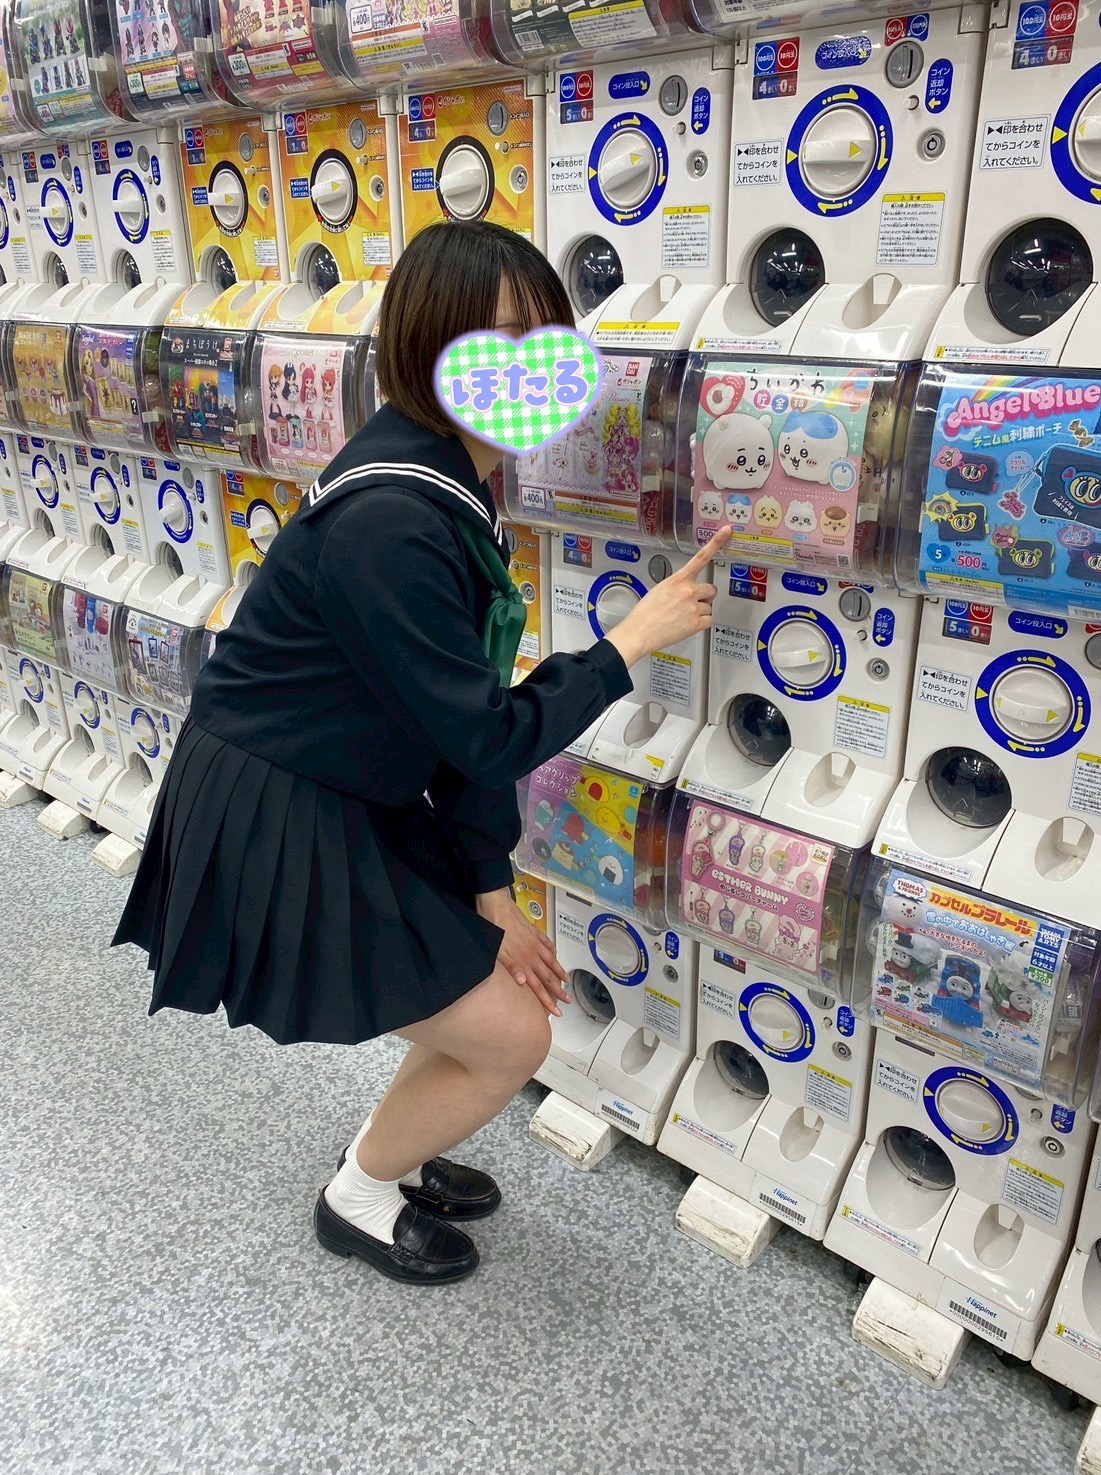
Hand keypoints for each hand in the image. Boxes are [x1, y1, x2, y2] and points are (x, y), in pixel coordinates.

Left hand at [476, 889, 570, 1016]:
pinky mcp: (533, 931)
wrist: (496, 903)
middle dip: (558, 991)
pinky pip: (546, 943)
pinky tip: (555, 954)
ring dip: (558, 972)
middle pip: (547, 976)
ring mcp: (534, 942)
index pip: (537, 985)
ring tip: (566, 981)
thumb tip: (524, 982)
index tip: (555, 1011)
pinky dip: (552, 950)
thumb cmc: (493, 927)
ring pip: (550, 960)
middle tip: (568, 1001)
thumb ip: (512, 967)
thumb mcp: (497, 950)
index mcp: (522, 960)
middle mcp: (531, 953)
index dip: (547, 1000)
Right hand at [604, 526, 729, 668]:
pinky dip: (701, 624)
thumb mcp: (660, 589)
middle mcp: (689, 591)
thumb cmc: (645, 613)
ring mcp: (694, 607)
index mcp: (678, 579)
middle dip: (704, 596)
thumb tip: (688, 590)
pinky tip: (687, 624)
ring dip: (700, 611)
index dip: (716, 543)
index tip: (726, 531)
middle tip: (690, 604)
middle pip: (711, 589)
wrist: (639, 632)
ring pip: (709, 606)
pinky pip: (709, 620)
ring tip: (682, 617)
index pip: (700, 557)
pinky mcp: (697, 623)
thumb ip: (678, 586)